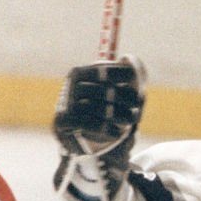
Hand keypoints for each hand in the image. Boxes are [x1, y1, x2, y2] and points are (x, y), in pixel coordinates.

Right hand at [52, 55, 145, 200]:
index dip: (124, 77)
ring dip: (122, 117)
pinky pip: (93, 125)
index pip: (105, 71)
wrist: (76, 140)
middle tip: (137, 109)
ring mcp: (65, 105)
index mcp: (79, 73)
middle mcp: (71, 87)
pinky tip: (117, 133)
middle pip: (108, 92)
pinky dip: (110, 130)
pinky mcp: (63, 123)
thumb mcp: (110, 92)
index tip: (136, 85)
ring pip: (103, 110)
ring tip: (131, 120)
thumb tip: (131, 59)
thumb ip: (124, 77)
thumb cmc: (97, 112)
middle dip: (128, 100)